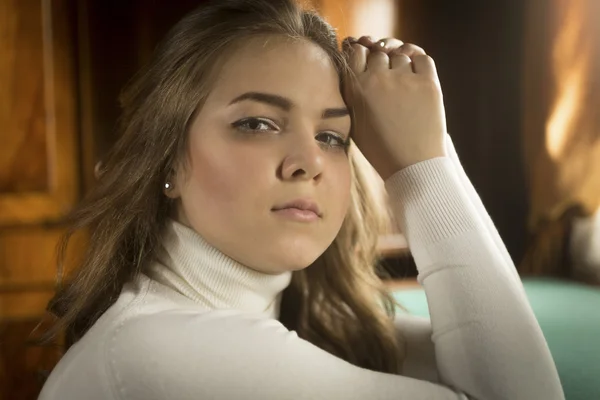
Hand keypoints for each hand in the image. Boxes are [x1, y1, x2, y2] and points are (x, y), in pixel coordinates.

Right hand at [342, 36, 446, 179]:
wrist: (411, 166)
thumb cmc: (380, 147)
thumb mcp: (353, 120)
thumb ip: (351, 91)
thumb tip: (355, 59)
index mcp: (356, 88)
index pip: (356, 51)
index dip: (363, 54)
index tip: (368, 64)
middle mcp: (377, 79)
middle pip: (379, 53)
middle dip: (382, 62)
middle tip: (387, 81)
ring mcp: (404, 79)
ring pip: (400, 55)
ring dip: (400, 64)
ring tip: (403, 86)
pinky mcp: (428, 83)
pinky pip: (422, 58)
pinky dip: (418, 61)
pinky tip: (416, 76)